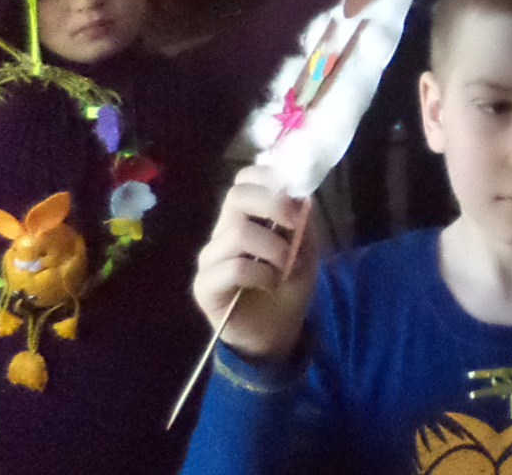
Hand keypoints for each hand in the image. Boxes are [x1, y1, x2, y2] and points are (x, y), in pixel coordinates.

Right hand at [192, 167, 316, 362]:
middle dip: (274, 205)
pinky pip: (233, 267)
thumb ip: (303, 221)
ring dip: (274, 248)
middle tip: (294, 227)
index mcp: (244, 218)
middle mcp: (222, 232)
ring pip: (239, 232)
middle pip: (237, 196)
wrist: (277, 332)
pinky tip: (269, 284)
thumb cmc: (288, 287)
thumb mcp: (307, 249)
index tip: (296, 198)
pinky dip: (261, 273)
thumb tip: (302, 194)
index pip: (244, 180)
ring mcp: (210, 259)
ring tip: (285, 267)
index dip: (270, 179)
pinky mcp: (204, 286)